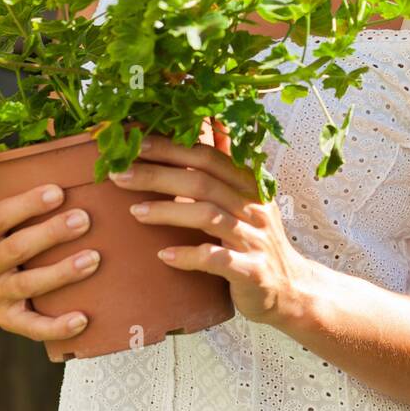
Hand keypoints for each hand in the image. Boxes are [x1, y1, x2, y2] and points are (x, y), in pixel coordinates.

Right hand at [0, 130, 101, 342]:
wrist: (2, 266)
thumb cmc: (1, 217)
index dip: (26, 205)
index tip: (59, 190)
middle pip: (15, 250)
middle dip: (51, 234)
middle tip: (85, 219)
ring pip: (27, 286)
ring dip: (60, 273)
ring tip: (94, 258)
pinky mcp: (9, 319)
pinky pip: (31, 327)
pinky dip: (56, 326)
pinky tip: (83, 318)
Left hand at [108, 119, 317, 327]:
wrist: (290, 289)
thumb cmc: (256, 240)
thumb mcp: (246, 198)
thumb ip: (226, 165)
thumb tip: (212, 122)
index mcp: (249, 185)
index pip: (207, 157)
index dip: (171, 148)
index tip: (134, 144)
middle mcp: (253, 207)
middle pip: (203, 182)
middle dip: (158, 175)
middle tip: (120, 175)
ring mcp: (254, 239)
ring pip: (208, 216)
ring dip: (168, 211)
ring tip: (135, 212)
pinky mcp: (251, 271)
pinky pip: (217, 259)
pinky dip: (189, 256)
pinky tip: (164, 256)